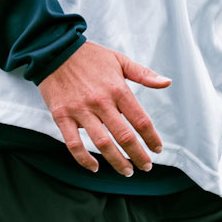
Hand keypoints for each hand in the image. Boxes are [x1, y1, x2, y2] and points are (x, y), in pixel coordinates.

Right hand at [39, 40, 169, 174]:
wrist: (54, 50)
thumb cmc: (90, 56)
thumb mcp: (119, 60)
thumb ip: (144, 74)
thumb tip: (167, 82)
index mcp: (118, 89)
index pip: (141, 120)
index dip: (152, 138)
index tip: (157, 149)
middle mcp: (101, 102)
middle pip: (125, 136)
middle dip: (138, 156)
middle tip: (146, 167)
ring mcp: (80, 110)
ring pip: (102, 144)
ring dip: (117, 161)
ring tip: (127, 172)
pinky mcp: (62, 116)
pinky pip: (73, 144)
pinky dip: (84, 159)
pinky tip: (95, 167)